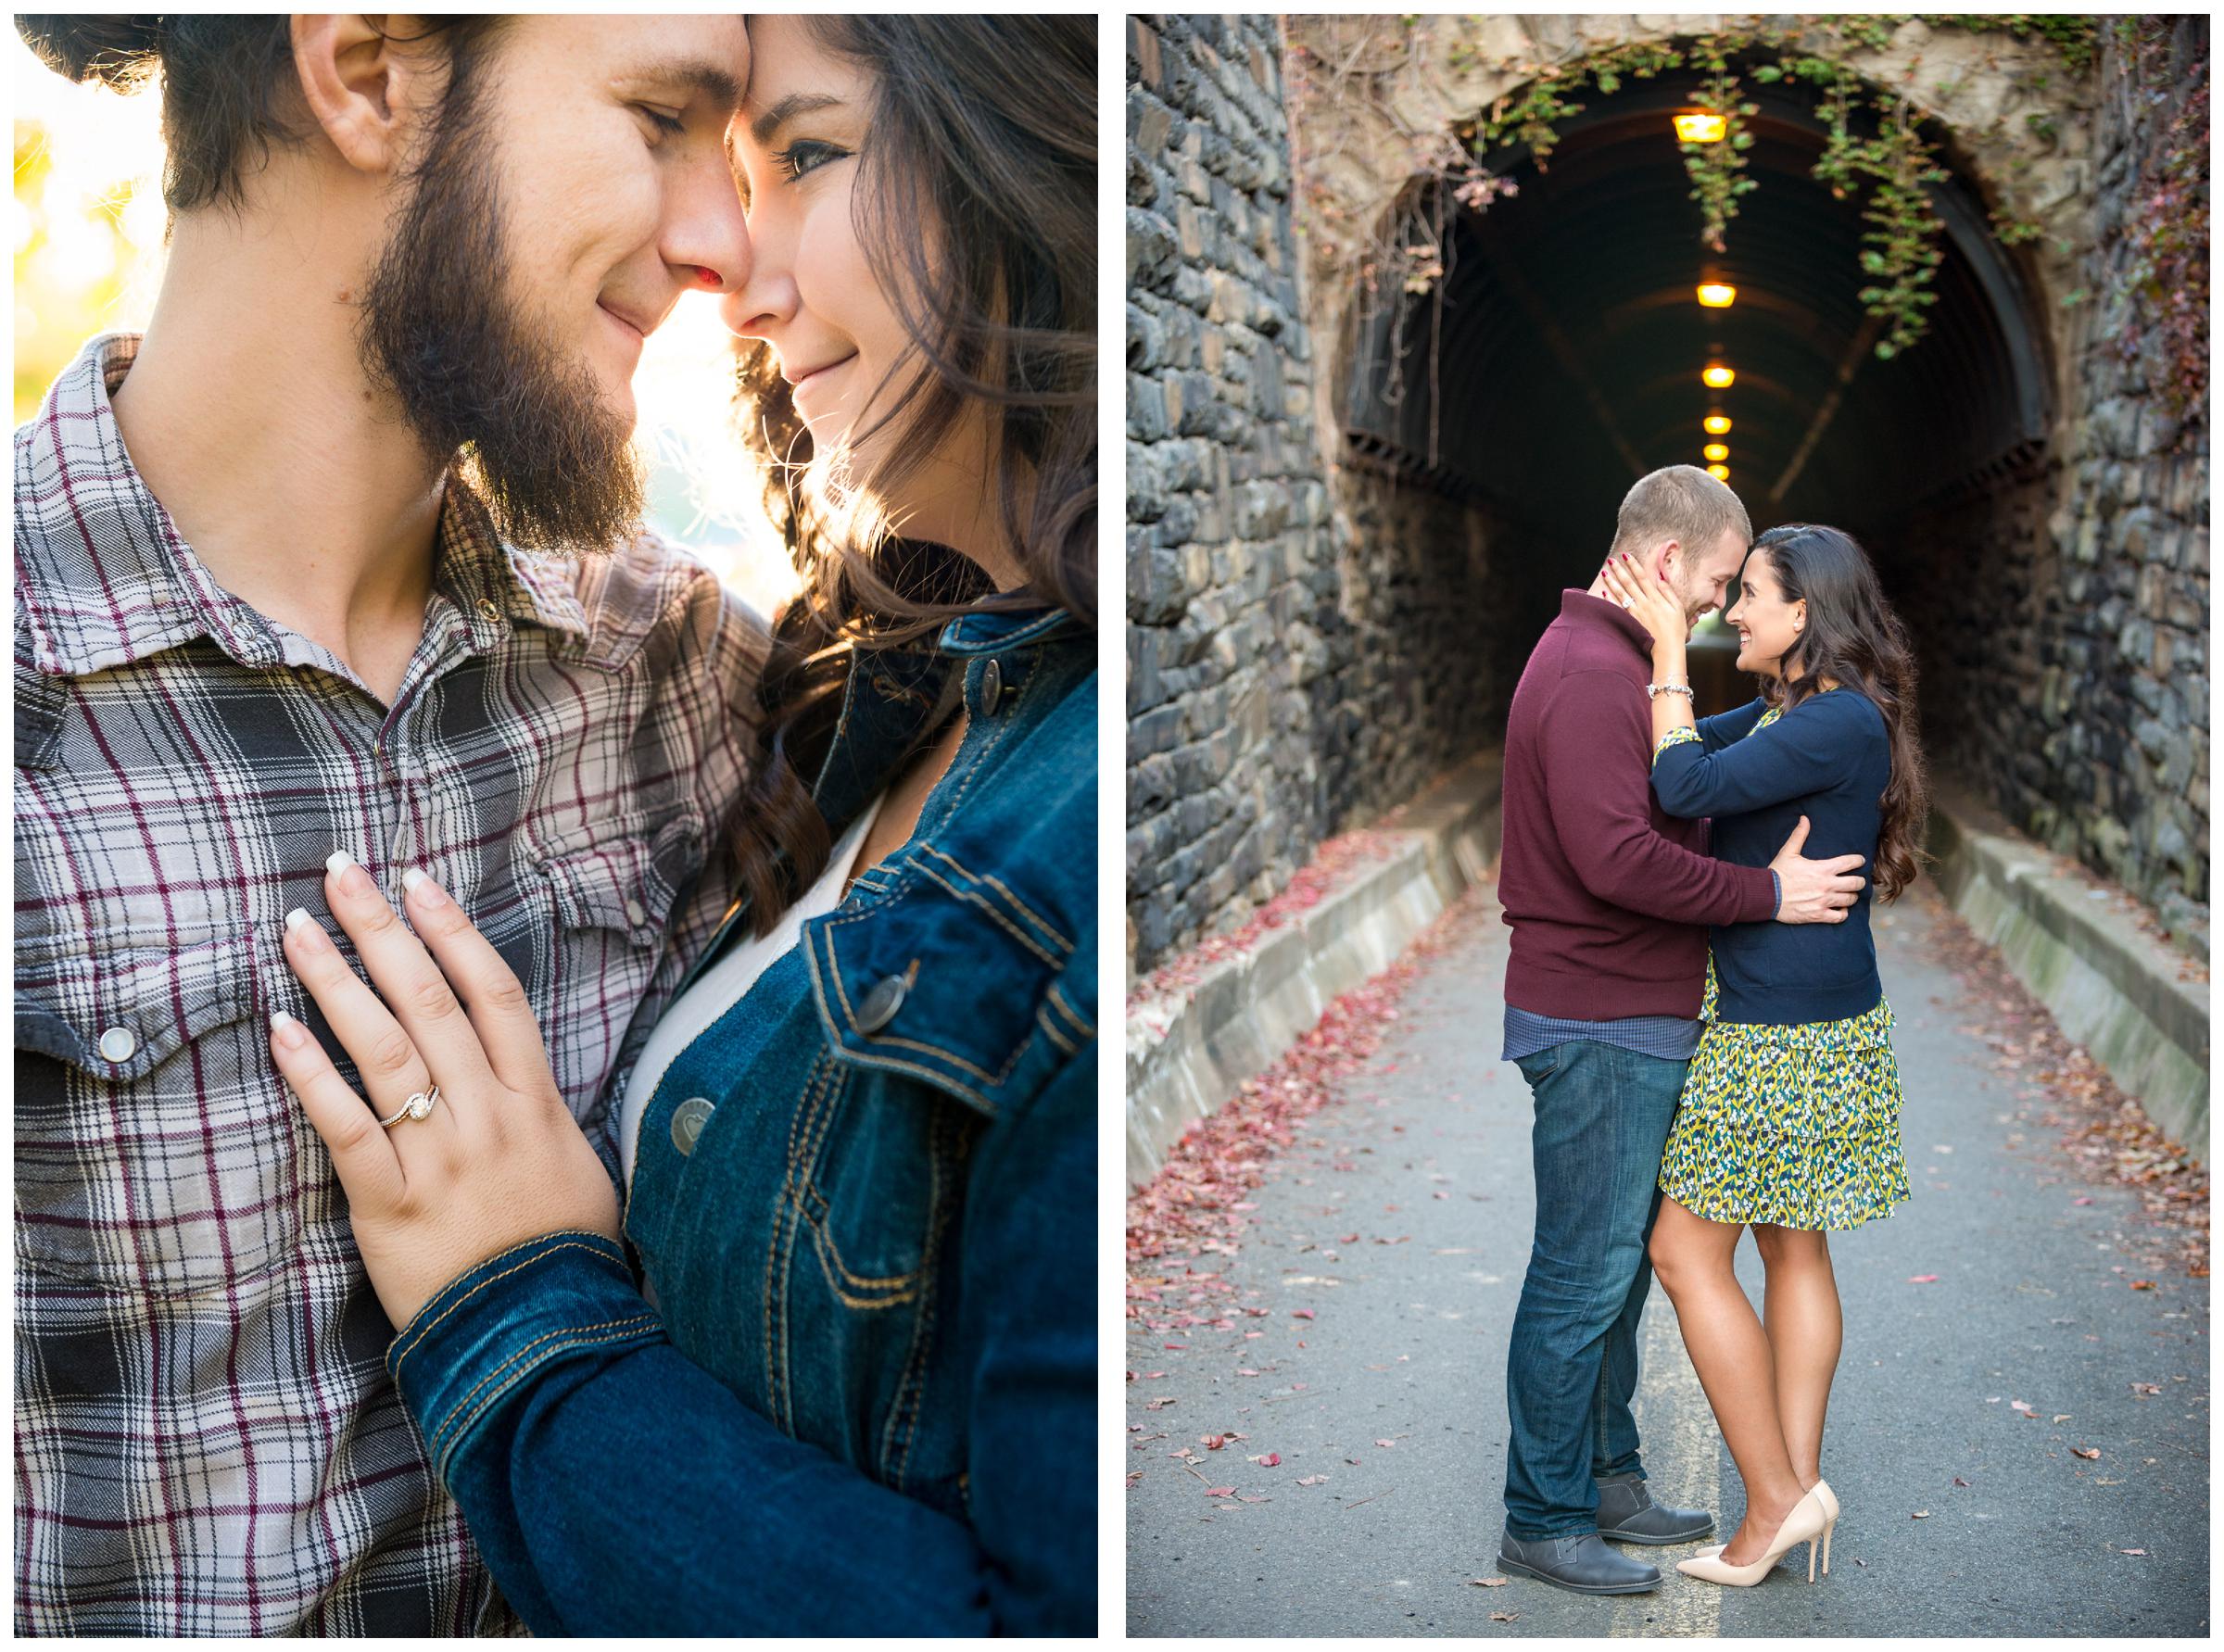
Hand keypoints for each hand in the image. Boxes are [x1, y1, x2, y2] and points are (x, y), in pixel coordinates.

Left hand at [269, 855, 619, 1329]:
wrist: (544, 1336)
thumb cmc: (562, 1255)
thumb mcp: (580, 1168)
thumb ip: (546, 1115)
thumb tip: (521, 1079)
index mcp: (535, 1101)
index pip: (493, 993)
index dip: (454, 931)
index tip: (419, 881)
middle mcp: (487, 1115)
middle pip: (430, 1001)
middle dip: (383, 928)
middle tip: (340, 871)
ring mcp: (440, 1157)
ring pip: (386, 1050)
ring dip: (337, 980)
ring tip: (297, 929)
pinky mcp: (391, 1204)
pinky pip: (348, 1127)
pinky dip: (313, 1075)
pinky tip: (281, 1028)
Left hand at [1599, 551, 1688, 661]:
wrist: (1668, 648)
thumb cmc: (1676, 629)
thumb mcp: (1678, 608)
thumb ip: (1668, 592)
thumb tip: (1660, 577)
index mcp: (1656, 598)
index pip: (1643, 577)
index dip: (1634, 565)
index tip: (1627, 555)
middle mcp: (1644, 603)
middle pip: (1629, 583)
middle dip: (1620, 570)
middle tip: (1611, 560)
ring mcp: (1636, 613)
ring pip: (1621, 594)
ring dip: (1612, 582)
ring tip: (1604, 572)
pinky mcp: (1631, 622)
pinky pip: (1618, 608)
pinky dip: (1610, 600)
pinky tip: (1603, 593)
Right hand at [1768, 816, 1868, 924]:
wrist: (1765, 895)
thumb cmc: (1778, 873)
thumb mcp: (1788, 852)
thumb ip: (1799, 835)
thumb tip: (1804, 819)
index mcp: (1823, 868)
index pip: (1851, 862)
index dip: (1858, 860)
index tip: (1859, 861)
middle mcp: (1827, 885)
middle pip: (1856, 883)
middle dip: (1859, 881)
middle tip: (1856, 880)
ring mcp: (1824, 901)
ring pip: (1850, 899)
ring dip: (1851, 896)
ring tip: (1847, 894)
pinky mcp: (1819, 915)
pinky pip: (1840, 917)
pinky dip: (1843, 913)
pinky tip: (1840, 909)